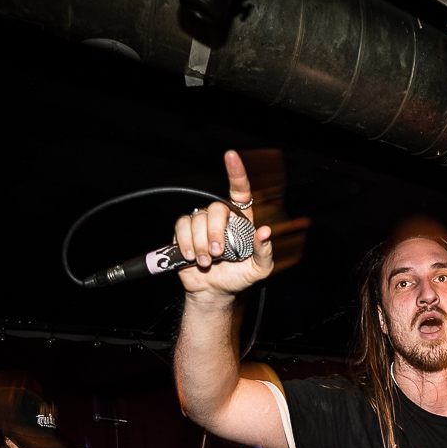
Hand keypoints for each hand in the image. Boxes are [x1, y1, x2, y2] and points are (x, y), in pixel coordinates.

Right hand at [175, 150, 274, 300]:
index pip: (240, 191)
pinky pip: (181, 227)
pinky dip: (185, 243)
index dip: (236, 172)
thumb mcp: (259, 269)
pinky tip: (191, 257)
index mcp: (241, 220)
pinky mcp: (184, 232)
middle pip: (215, 208)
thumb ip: (265, 251)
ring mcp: (201, 223)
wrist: (214, 292)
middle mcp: (221, 217)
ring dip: (201, 244)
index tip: (230, 156)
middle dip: (215, 233)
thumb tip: (265, 232)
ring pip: (197, 219)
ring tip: (206, 262)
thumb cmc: (239, 278)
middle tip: (219, 254)